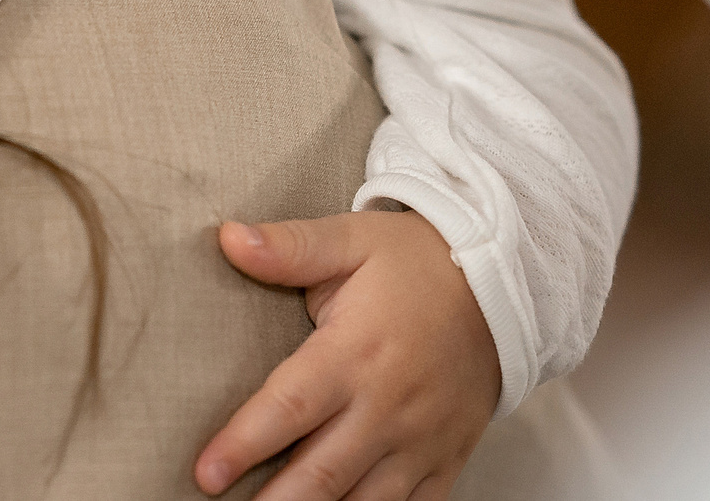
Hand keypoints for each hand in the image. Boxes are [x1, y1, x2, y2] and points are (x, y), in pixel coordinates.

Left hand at [196, 211, 499, 500]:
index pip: (291, 406)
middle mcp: (387, 405)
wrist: (503, 288)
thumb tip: (229, 238)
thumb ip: (289, 247)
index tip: (206, 472)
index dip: (245, 443)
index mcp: (355, 351)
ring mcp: (420, 441)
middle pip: (322, 471)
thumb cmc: (414, 264)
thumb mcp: (351, 240)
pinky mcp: (445, 461)